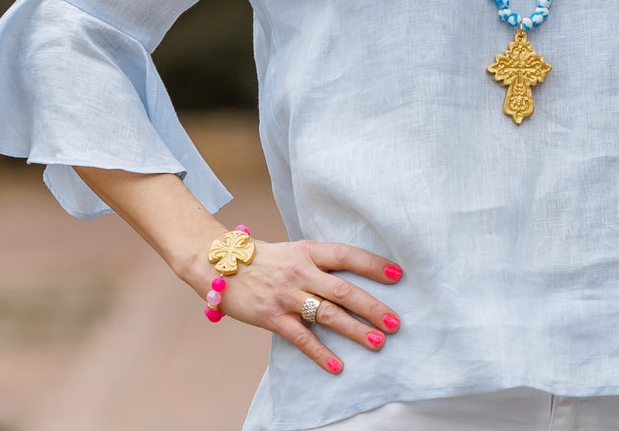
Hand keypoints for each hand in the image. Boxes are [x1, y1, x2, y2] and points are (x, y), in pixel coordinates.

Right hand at [202, 238, 401, 373]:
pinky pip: (301, 338)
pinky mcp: (272, 317)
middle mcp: (300, 271)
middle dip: (371, 306)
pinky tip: (337, 366)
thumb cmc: (265, 259)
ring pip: (327, 314)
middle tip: (395, 322)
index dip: (373, 265)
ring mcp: (286, 295)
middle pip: (343, 290)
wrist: (220, 264)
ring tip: (377, 342)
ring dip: (354, 330)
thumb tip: (355, 275)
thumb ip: (320, 262)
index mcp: (308, 251)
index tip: (398, 275)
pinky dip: (320, 353)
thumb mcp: (295, 251)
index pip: (347, 255)